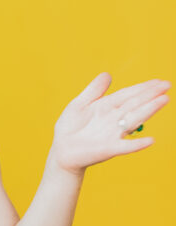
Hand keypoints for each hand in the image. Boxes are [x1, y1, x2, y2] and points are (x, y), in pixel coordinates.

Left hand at [50, 72, 170, 174]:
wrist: (61, 151)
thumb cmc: (70, 128)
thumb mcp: (79, 104)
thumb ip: (93, 90)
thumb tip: (108, 74)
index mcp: (107, 107)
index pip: (128, 94)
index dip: (143, 87)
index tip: (159, 81)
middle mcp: (113, 119)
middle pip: (135, 104)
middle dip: (150, 94)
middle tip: (167, 85)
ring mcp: (112, 134)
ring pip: (133, 120)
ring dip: (148, 111)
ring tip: (163, 100)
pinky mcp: (108, 149)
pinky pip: (125, 147)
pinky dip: (136, 144)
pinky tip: (150, 140)